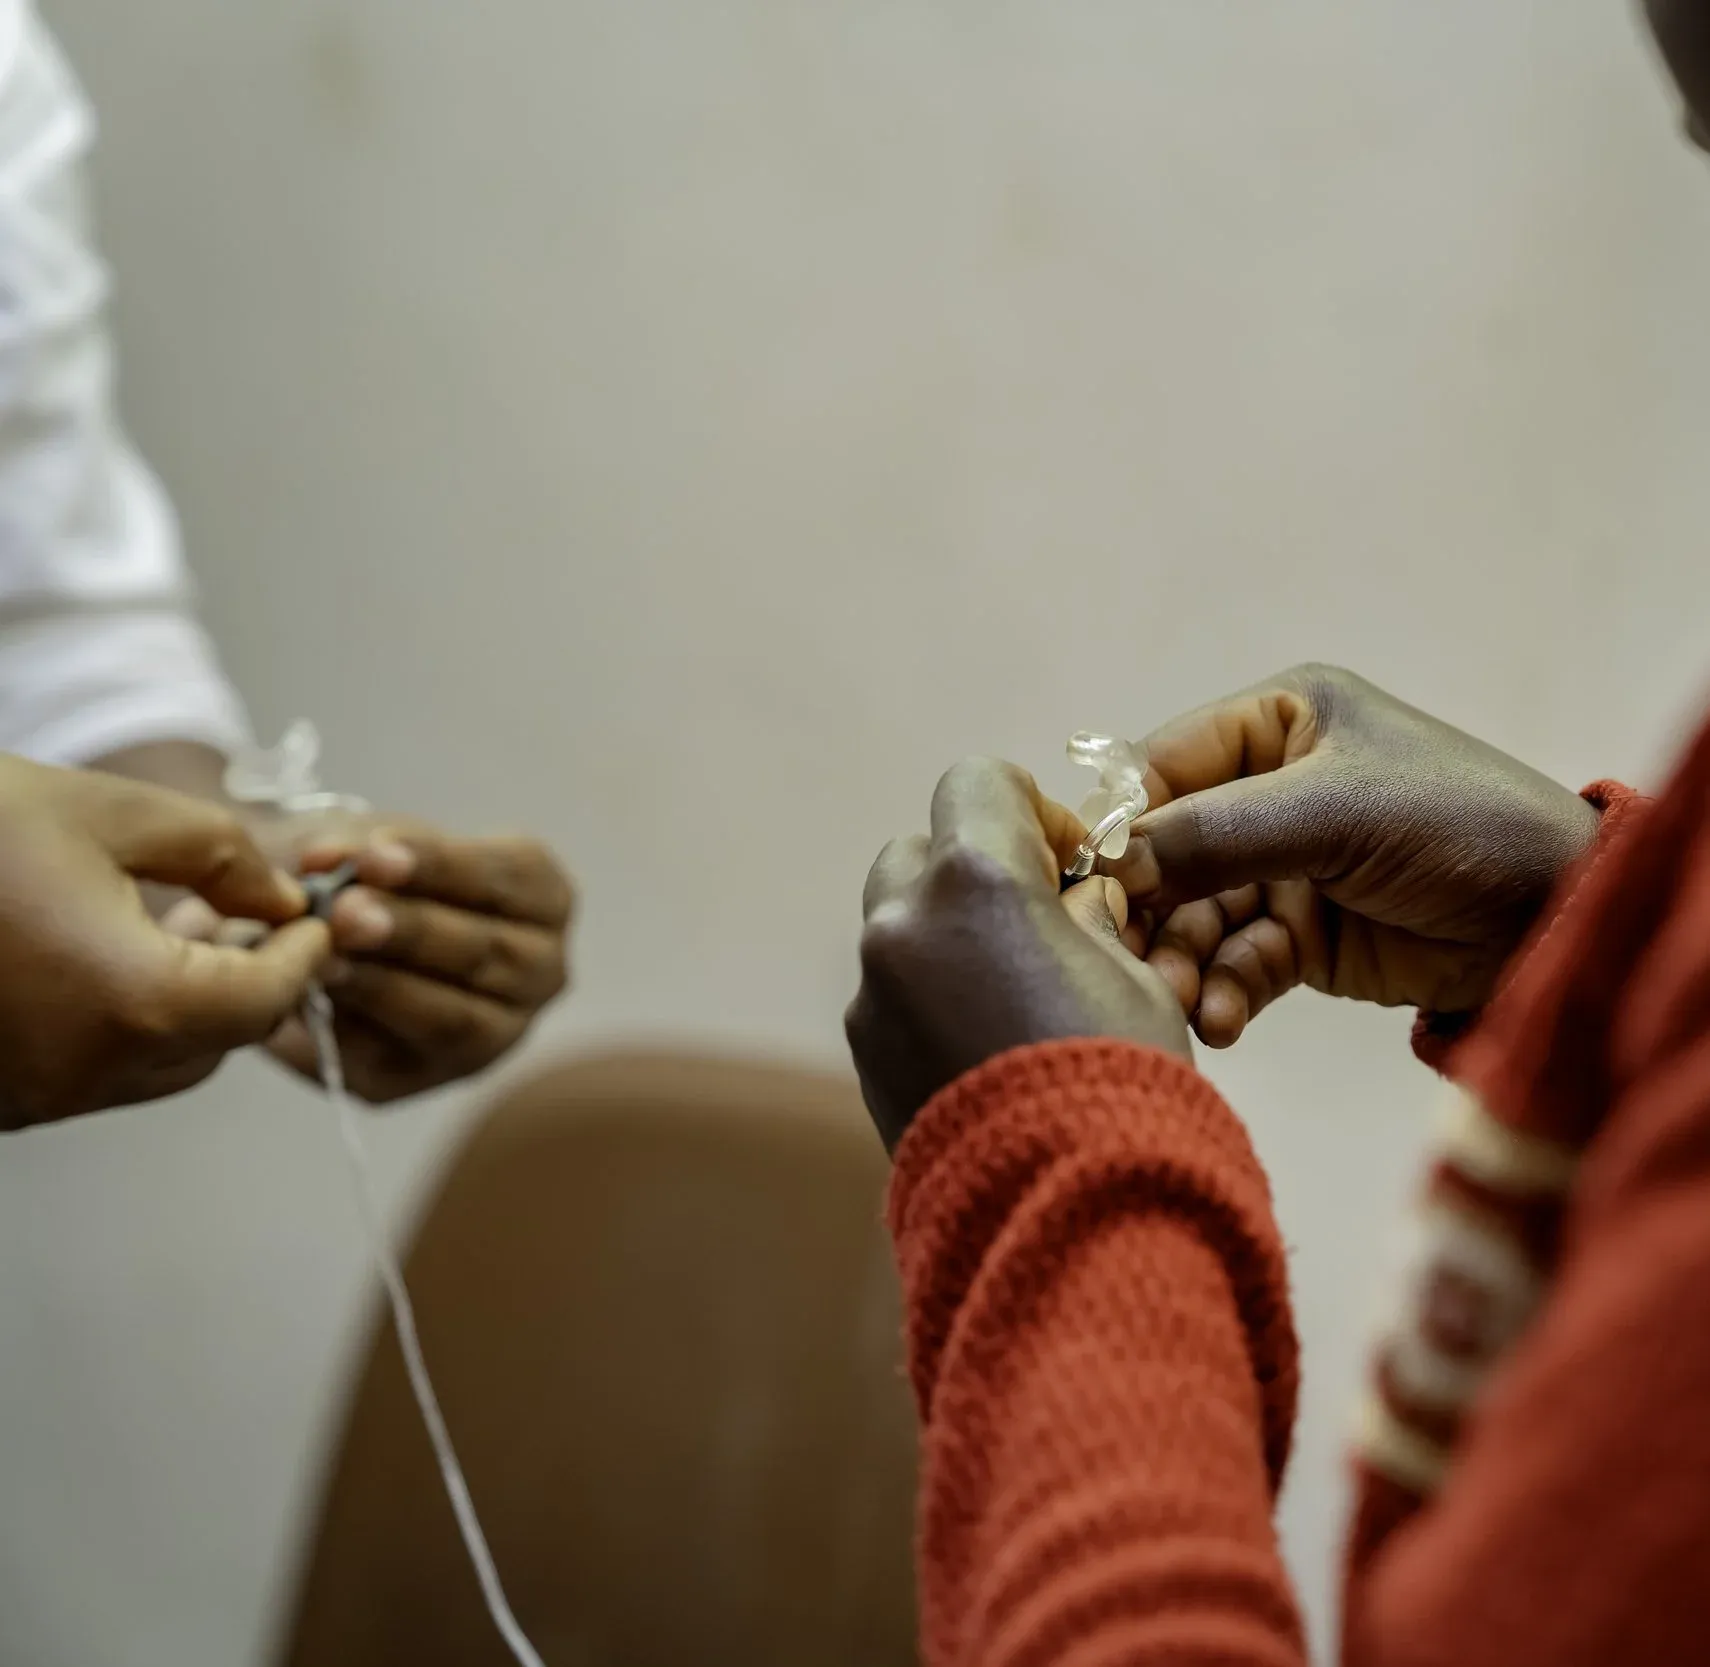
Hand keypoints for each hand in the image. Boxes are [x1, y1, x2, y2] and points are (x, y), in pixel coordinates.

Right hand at [0, 757, 327, 1129]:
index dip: (304, 953)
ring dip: (191, 1002)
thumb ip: (217, 855)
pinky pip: (91, 1068)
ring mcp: (32, 1096)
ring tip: (184, 919)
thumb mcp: (105, 811)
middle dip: (252, 979)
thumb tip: (277, 897)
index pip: (267, 998)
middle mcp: (85, 1071)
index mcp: (133, 1004)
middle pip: (219, 1042)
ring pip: (158, 1063)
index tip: (316, 914)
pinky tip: (112, 948)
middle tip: (255, 912)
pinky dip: (125, 1019)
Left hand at [265, 822, 573, 1102]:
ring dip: (382, 987)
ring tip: (320, 958)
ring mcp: (497, 1033)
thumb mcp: (374, 845)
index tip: (375, 857)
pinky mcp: (430, 1075)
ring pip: (451, 1019)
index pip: (506, 879)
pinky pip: (398, 1063)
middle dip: (409, 930)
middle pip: (484, 952)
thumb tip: (324, 861)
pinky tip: (310, 1001)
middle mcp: (540, 971)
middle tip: (344, 912)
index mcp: (542, 898)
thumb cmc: (378, 876)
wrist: (335, 932)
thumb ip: (357, 850)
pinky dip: (352, 1032)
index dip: (439, 867)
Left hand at [847, 758, 1190, 1150]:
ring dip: (948, 934)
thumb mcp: (1136, 974)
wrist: (1067, 1208)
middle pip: (921, 850)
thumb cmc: (1121, 1077)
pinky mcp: (863, 1050)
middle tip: (1038, 923)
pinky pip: (893, 991)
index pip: (977, 782)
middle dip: (975, 870)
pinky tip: (987, 1046)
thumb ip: (1091, 917)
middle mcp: (905, 921)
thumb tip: (1075, 901)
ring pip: (900, 923)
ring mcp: (873, 989)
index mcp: (976, 879)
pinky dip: (931, 994)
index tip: (1068, 864)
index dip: (1028, 809)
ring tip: (1013, 994)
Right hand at [1105, 664, 1599, 1047]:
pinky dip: (1223, 991)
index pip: (1164, 767)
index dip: (1123, 824)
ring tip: (1180, 1003)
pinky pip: (1236, 961)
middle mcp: (1270, 788)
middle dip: (1148, 910)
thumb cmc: (1457, 825)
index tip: (1090, 883)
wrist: (1560, 917)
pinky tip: (1221, 1021)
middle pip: (1170, 850)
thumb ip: (1216, 833)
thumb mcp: (1333, 813)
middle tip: (1127, 962)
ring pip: (1195, 914)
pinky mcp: (1302, 935)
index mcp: (1280, 723)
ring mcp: (1283, 865)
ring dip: (1181, 960)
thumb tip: (1109, 861)